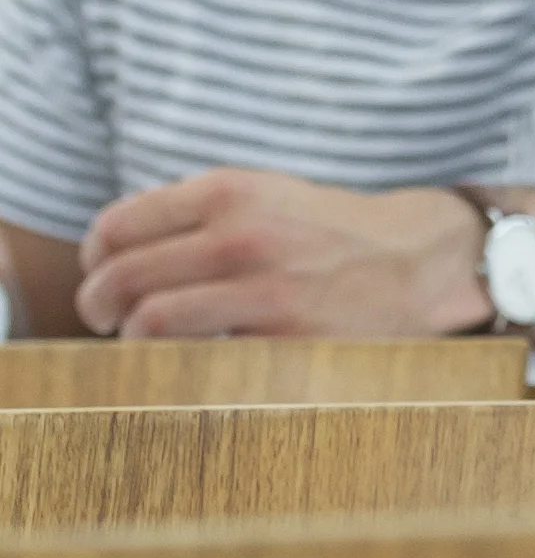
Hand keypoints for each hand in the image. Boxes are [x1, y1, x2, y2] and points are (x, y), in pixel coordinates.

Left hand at [75, 171, 488, 338]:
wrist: (417, 262)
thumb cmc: (328, 232)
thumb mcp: (264, 195)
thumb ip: (193, 212)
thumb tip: (112, 247)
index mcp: (229, 192)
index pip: (114, 227)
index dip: (93, 258)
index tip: (100, 274)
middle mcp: (241, 235)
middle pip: (120, 278)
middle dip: (97, 306)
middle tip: (105, 319)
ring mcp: (263, 289)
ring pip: (147, 323)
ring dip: (130, 341)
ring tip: (139, 344)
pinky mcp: (283, 339)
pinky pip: (196, 360)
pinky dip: (176, 366)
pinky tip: (186, 361)